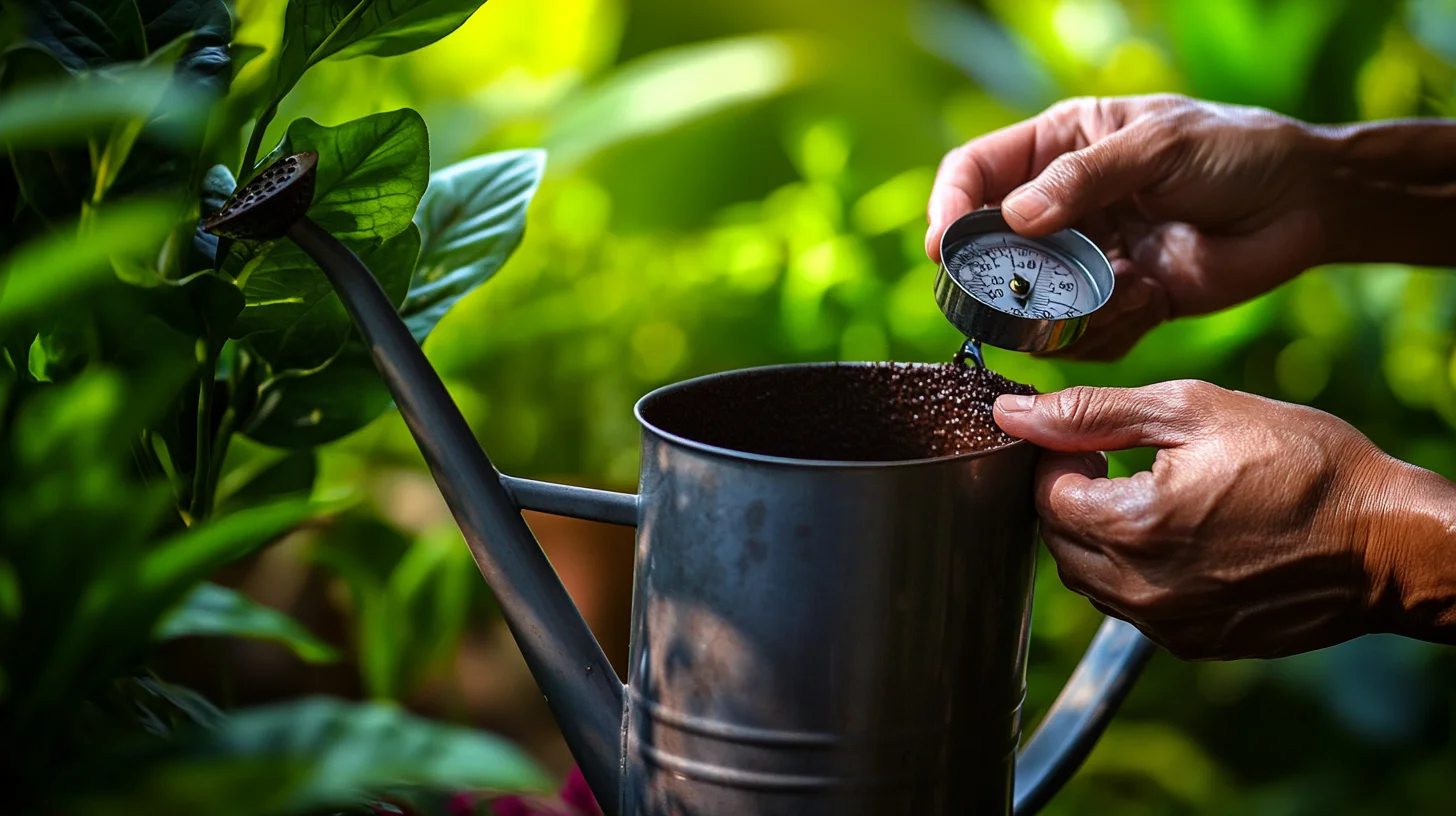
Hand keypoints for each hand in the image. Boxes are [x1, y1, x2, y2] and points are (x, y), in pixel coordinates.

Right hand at [927, 94, 1330, 359]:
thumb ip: (1083, 179)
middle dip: (1004, 277)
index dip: (949, 208)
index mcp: (1059, 147)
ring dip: (1066, 307)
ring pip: (1034, 301)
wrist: (1307, 203)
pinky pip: (1084, 335)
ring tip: (1119, 289)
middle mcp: (1063, 206)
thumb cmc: (1235, 151)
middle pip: (992, 249)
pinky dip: (1108, 329)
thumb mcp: (1158, 147)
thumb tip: (1012, 219)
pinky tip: (1149, 298)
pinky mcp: (1120, 303)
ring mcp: (1088, 258)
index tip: (944, 246)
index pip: (976, 173)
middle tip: (1025, 291)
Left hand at [992, 380, 1455, 659]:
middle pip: (1057, 541)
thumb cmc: (1302, 464)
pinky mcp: (1190, 643)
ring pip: (1086, 580)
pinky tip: (1176, 539)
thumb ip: (1093, 413)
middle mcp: (1140, 587)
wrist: (1386, 541)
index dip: (1060, 459)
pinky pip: (1128, 608)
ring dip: (1096, 537)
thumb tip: (1012, 413)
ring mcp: (1165, 624)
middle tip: (1115, 464)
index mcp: (1134, 525)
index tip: (1097, 442)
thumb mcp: (1194, 410)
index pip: (1045, 496)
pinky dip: (1132, 572)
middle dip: (1071, 498)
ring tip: (1148, 498)